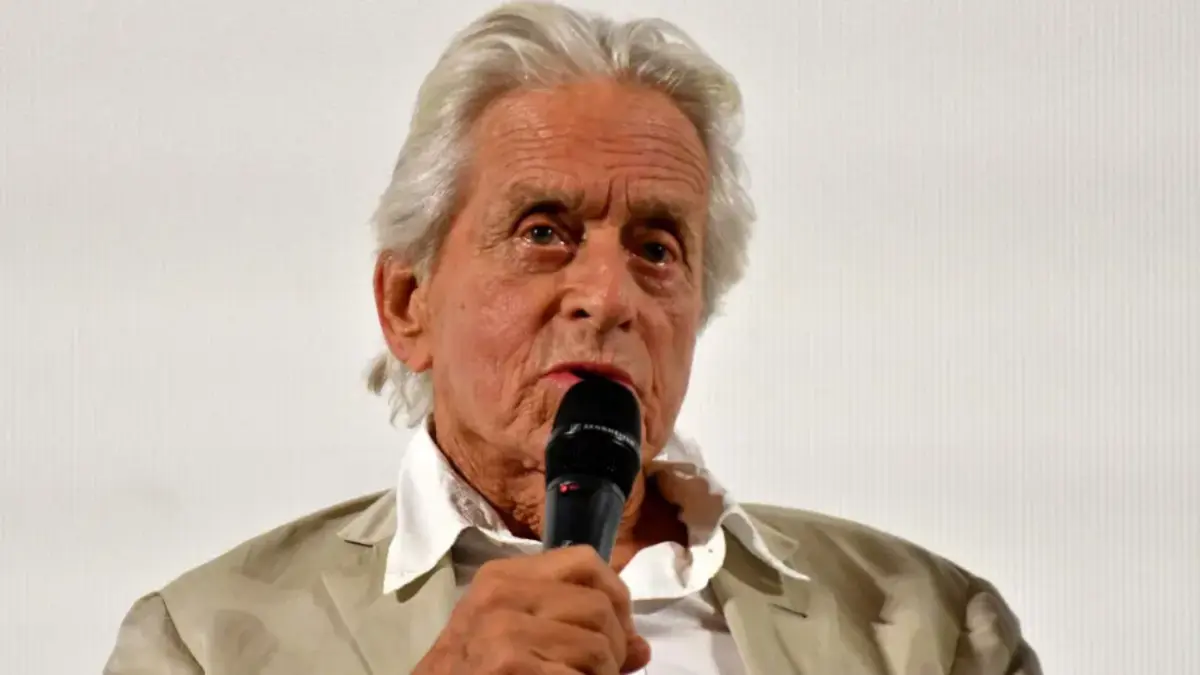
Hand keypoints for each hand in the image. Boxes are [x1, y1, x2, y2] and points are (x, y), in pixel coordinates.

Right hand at [412, 545, 650, 674]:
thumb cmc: (470, 670)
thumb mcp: (514, 634)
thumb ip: (575, 630)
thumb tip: (641, 647)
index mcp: (504, 576)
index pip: (586, 561)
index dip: (617, 596)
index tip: (618, 631)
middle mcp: (503, 594)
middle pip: (599, 606)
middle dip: (615, 646)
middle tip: (602, 672)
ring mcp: (504, 631)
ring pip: (598, 646)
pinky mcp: (509, 666)